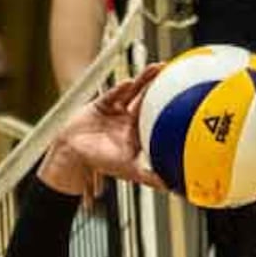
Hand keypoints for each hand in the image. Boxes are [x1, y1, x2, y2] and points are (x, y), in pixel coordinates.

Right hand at [39, 64, 163, 196]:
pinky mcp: (102, 103)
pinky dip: (120, 89)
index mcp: (138, 133)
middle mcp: (129, 120)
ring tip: (157, 69)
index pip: (157, 117)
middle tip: (173, 73)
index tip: (184, 97)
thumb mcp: (129, 170)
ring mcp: (116, 110)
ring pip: (133, 91)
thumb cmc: (100, 163)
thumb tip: (172, 187)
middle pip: (148, 99)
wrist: (72, 154)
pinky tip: (128, 83)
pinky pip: (113, 93)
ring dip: (145, 80)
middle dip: (160, 86)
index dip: (170, 106)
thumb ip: (149, 177)